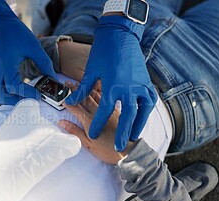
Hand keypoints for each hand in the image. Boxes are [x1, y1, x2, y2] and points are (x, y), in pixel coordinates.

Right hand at [0, 0, 56, 104]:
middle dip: (17, 100)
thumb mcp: (33, 46)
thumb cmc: (15, 33)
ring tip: (25, 95)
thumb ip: (44, 63)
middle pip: (2, 97)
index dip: (27, 93)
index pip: (14, 87)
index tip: (39, 94)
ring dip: (10, 99)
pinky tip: (19, 89)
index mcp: (5, 64)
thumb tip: (52, 78)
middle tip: (32, 98)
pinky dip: (6, 93)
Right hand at [58, 82, 135, 163]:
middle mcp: (98, 112)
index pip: (75, 107)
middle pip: (84, 98)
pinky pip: (107, 98)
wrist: (128, 151)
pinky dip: (101, 92)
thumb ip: (74, 131)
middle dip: (75, 90)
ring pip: (95, 96)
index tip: (61, 95)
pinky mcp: (116, 111)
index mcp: (89, 121)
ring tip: (81, 83)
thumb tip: (62, 123)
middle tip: (68, 83)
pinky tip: (99, 89)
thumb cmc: (108, 151)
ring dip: (87, 89)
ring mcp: (108, 110)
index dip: (67, 100)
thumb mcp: (87, 144)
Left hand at [65, 16, 156, 150]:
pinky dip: (147, 110)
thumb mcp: (91, 71)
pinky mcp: (146, 81)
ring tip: (134, 137)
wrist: (121, 35)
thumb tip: (69, 101)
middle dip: (122, 134)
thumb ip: (82, 89)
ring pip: (142, 110)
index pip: (103, 111)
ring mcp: (140, 84)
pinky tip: (143, 117)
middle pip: (127, 116)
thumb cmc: (103, 52)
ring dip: (138, 124)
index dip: (96, 125)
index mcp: (112, 86)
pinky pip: (149, 100)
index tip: (92, 135)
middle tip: (118, 148)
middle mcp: (128, 88)